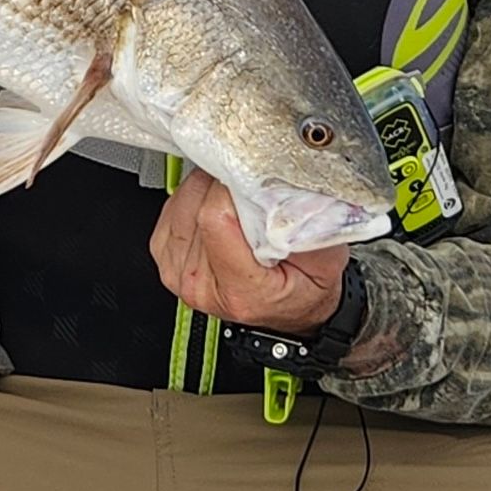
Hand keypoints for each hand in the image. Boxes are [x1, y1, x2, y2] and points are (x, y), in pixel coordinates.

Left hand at [150, 169, 347, 333]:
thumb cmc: (304, 288)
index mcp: (240, 290)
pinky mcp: (165, 256)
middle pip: (198, 204)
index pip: (216, 217)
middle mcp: (201, 284)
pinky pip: (174, 204)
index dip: (237, 189)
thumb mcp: (325, 259)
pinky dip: (198, 198)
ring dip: (212, 190)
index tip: (258, 183)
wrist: (288, 307)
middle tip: (254, 196)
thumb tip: (283, 189)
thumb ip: (307, 225)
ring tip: (240, 206)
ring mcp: (178, 272)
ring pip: (184, 199)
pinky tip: (220, 210)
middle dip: (228, 188)